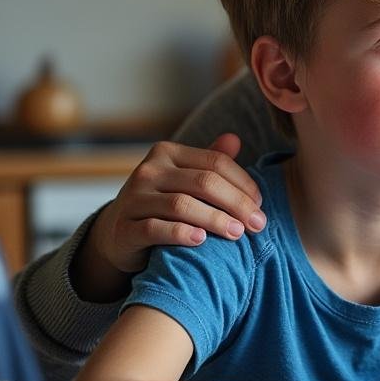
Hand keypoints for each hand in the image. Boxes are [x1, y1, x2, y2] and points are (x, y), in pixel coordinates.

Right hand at [72, 135, 264, 299]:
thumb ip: (209, 162)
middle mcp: (149, 170)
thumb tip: (235, 139)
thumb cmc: (163, 204)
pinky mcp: (125, 228)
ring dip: (215, 220)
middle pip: (203, 182)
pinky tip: (202, 241)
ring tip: (237, 233)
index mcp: (168, 153)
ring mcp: (134, 199)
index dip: (244, 183)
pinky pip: (156, 228)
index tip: (261, 206)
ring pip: (181, 205)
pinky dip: (181, 234)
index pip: (216, 162)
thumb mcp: (185, 180)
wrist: (119, 235)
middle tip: (257, 225)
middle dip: (236, 203)